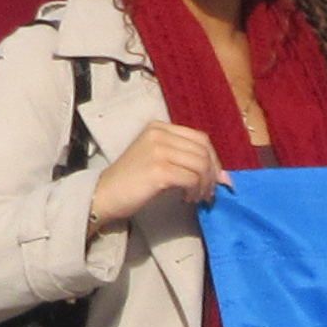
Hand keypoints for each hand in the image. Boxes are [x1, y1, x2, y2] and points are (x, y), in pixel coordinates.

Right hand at [87, 123, 226, 231]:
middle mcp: (159, 134)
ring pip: (200, 164)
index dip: (214, 160)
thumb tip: (223, 176)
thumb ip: (184, 160)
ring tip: (196, 198)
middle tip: (208, 193)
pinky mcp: (158, 169)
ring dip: (204, 185)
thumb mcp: (157, 160)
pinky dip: (195, 191)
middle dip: (213, 174)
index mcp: (158, 127)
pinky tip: (186, 199)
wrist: (103, 194)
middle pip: (203, 150)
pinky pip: (192, 178)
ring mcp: (158, 150)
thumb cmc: (131, 181)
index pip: (200, 138)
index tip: (217, 180)